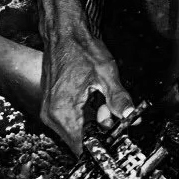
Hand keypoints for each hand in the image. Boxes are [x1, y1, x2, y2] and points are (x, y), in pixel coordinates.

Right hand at [40, 29, 134, 154]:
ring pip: (76, 130)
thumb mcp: (106, 73)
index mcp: (63, 110)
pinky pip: (70, 120)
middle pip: (80, 139)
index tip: (114, 137)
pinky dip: (84, 114)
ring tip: (99, 98)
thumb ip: (118, 98)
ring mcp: (49, 110)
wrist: (63, 32)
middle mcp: (51, 114)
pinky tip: (92, 97)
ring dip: (92, 120)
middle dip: (98, 129)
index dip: (101, 145)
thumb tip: (129, 116)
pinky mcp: (51, 105)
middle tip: (108, 108)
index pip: (81, 146)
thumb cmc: (81, 48)